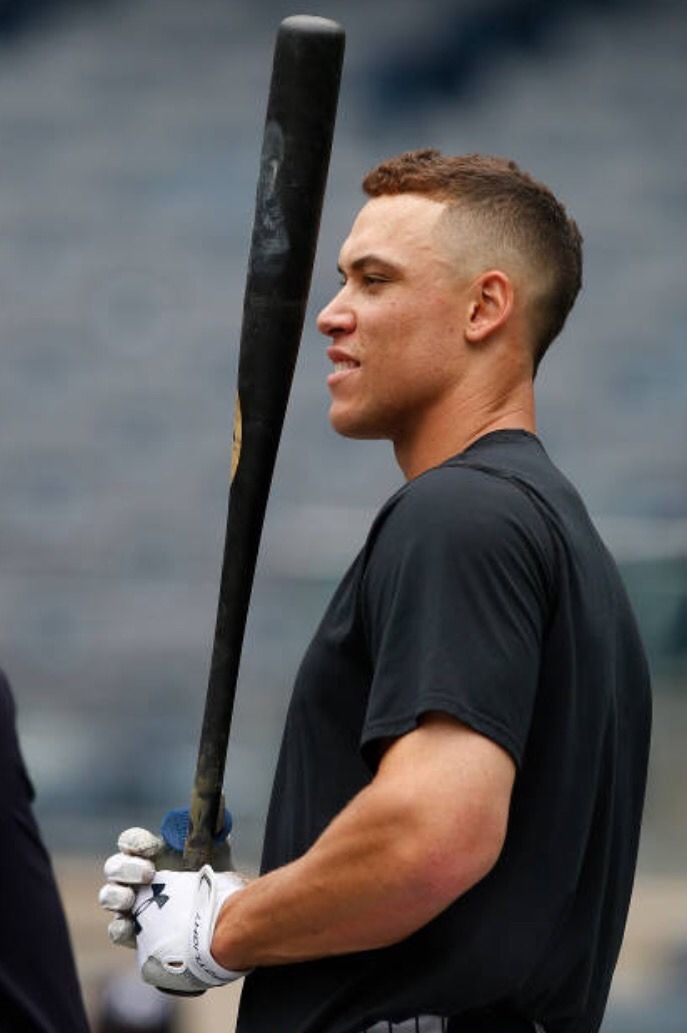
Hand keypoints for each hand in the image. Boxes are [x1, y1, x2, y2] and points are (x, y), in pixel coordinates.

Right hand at [100, 817, 247, 993]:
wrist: (222, 913)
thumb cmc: (212, 874)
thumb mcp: (216, 847)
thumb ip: (213, 822)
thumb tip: (220, 794)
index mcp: (150, 852)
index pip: (130, 840)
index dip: (134, 841)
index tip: (151, 847)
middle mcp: (135, 876)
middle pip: (113, 866)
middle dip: (125, 869)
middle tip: (149, 873)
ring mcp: (131, 904)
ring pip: (108, 896)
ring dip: (115, 896)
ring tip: (132, 899)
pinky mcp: (133, 932)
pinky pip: (115, 930)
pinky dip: (119, 928)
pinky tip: (131, 927)